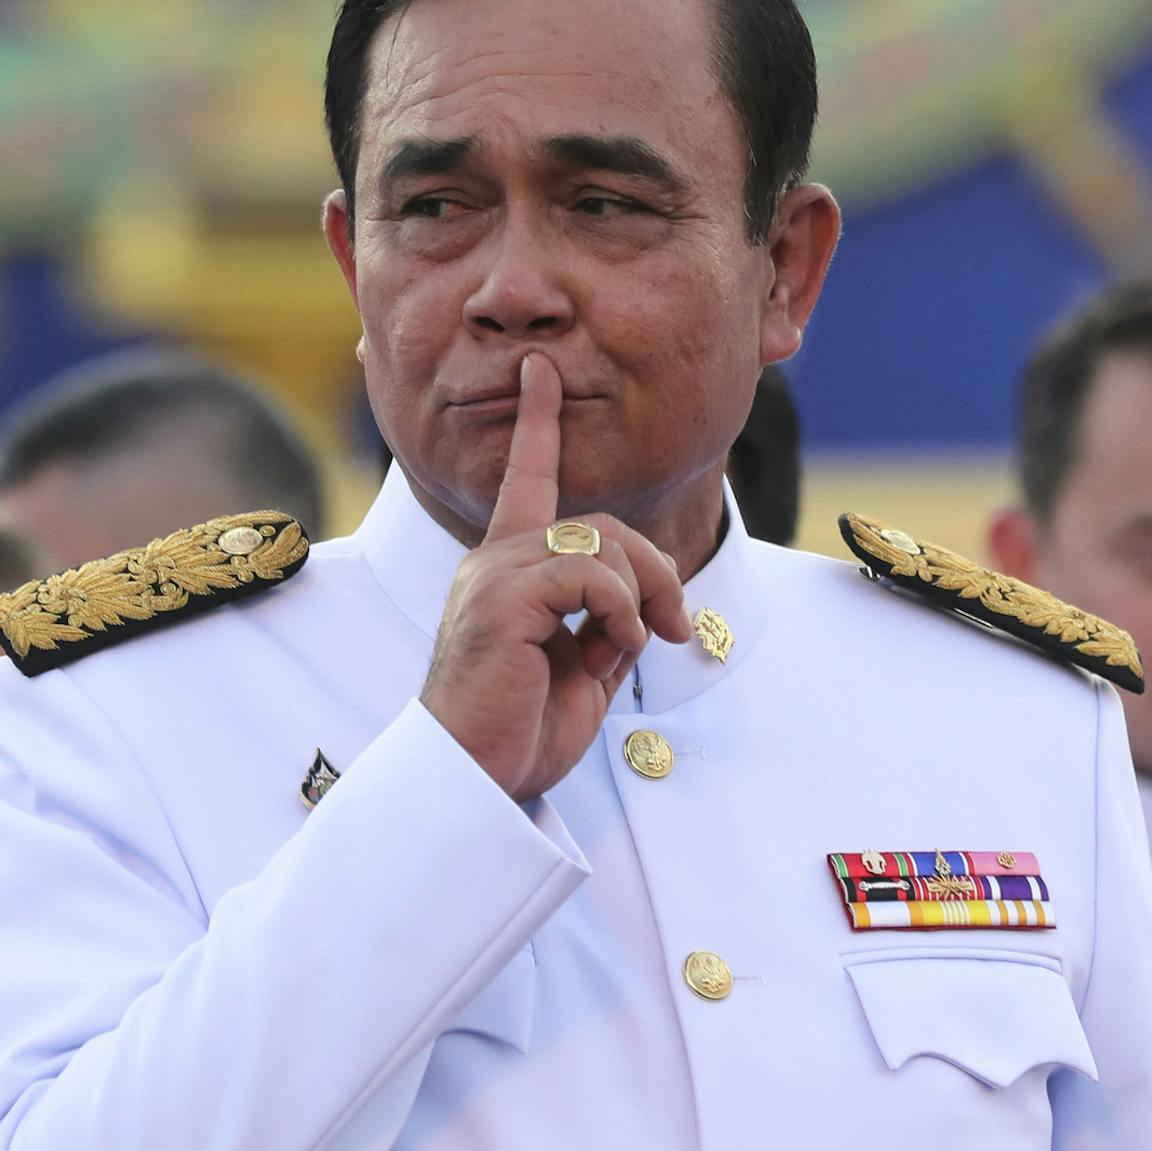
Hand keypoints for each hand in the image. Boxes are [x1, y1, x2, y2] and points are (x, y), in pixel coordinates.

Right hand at [419, 354, 693, 801]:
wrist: (474, 779)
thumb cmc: (520, 733)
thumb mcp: (581, 672)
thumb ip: (605, 626)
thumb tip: (643, 609)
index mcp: (506, 572)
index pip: (525, 481)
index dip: (538, 423)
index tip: (540, 371)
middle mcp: (492, 562)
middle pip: (603, 525)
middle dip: (656, 571)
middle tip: (677, 628)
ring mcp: (492, 577)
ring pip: (601, 544)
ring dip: (644, 594)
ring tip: (643, 644)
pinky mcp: (501, 601)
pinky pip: (586, 574)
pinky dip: (621, 608)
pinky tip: (620, 647)